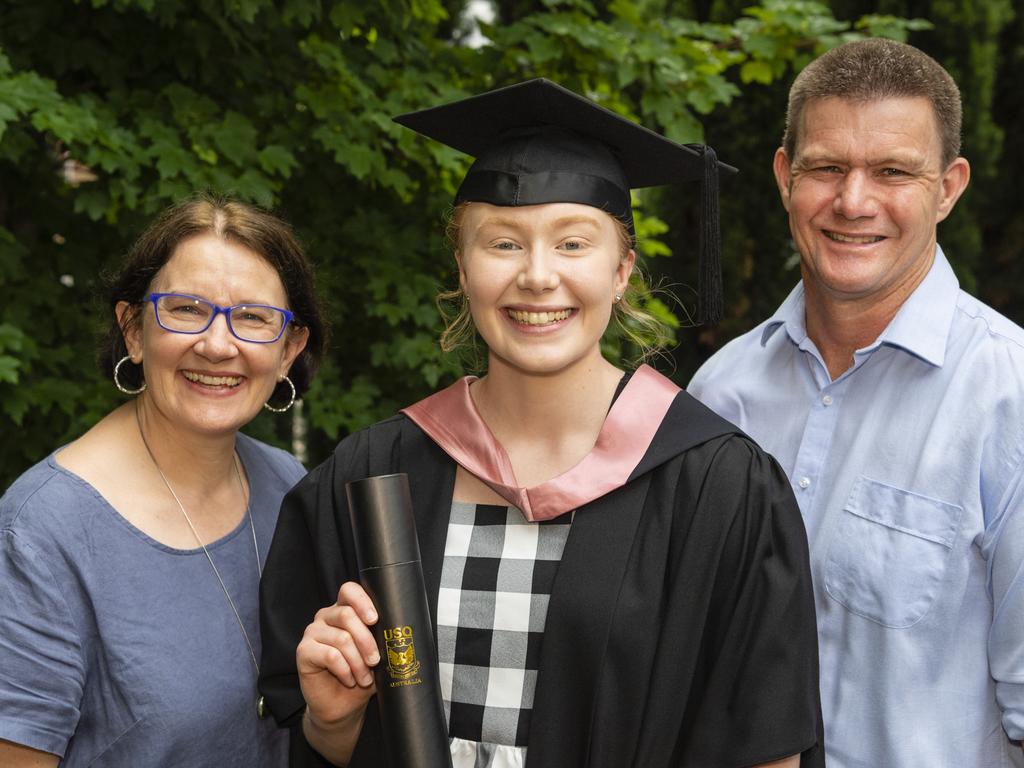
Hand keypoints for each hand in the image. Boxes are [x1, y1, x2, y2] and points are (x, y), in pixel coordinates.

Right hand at [297, 581, 379, 728]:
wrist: (341, 706)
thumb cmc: (361, 676)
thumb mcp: (376, 654)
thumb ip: (382, 638)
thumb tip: (399, 631)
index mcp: (343, 610)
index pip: (349, 590)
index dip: (363, 601)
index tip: (375, 619)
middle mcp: (326, 617)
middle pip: (348, 615)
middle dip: (367, 641)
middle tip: (375, 661)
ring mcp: (312, 632)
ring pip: (341, 638)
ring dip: (358, 662)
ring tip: (364, 678)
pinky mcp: (303, 651)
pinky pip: (329, 655)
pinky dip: (345, 670)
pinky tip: (349, 680)